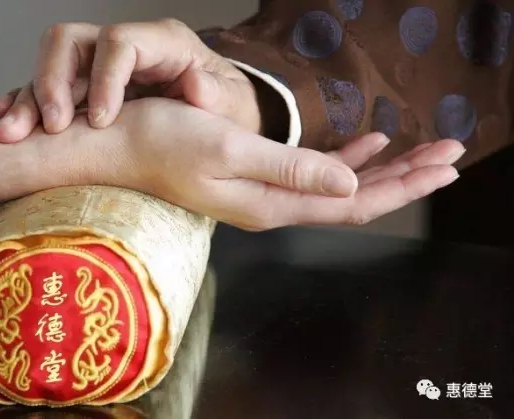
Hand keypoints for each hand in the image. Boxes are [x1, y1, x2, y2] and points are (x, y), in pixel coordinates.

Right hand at [0, 19, 257, 142]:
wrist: (217, 118)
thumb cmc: (226, 111)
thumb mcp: (231, 107)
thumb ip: (216, 96)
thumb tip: (194, 84)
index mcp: (163, 43)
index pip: (120, 42)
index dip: (104, 77)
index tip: (102, 121)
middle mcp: (126, 48)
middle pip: (72, 41)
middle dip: (53, 81)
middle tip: (53, 127)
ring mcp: (101, 65)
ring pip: (51, 63)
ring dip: (28, 96)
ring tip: (13, 133)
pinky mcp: (86, 85)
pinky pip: (47, 86)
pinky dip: (25, 102)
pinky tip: (7, 120)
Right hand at [68, 98, 462, 229]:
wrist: (114, 146)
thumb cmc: (162, 141)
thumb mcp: (228, 150)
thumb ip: (291, 171)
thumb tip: (350, 189)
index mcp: (272, 202)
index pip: (355, 203)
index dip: (404, 185)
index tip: (447, 162)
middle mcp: (273, 204)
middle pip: (356, 199)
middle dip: (406, 177)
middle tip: (453, 153)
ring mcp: (263, 194)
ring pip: (340, 188)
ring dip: (382, 171)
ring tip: (421, 151)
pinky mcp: (254, 178)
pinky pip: (314, 174)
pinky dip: (345, 162)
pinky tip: (363, 148)